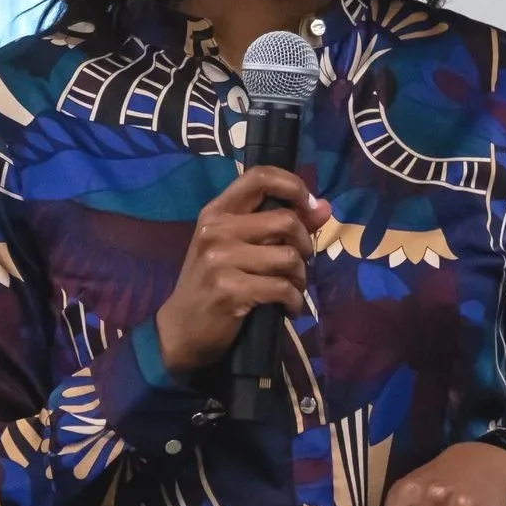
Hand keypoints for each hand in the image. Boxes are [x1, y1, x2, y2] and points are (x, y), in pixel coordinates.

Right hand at [153, 168, 333, 377]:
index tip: (308, 207)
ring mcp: (220, 259)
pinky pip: (282, 288)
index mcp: (217, 211)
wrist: (181, 329)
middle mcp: (216, 229)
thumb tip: (325, 207)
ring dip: (300, 277)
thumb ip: (280, 224)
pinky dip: (294, 301)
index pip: (260, 176)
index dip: (293, 185)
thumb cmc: (213, 283)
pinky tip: (287, 307)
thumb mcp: (239, 248)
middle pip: (286, 220)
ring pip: (288, 257)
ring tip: (291, 288)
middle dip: (304, 245)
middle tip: (297, 264)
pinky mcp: (229, 289)